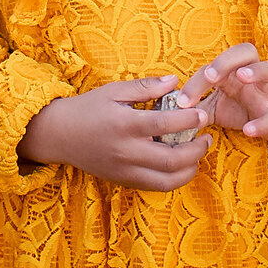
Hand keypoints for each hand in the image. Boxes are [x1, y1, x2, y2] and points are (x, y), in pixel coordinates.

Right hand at [18, 75, 212, 190]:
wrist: (60, 134)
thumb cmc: (88, 108)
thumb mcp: (114, 90)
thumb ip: (145, 87)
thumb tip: (174, 80)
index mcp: (124, 125)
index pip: (164, 125)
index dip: (188, 120)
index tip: (202, 113)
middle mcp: (126, 151)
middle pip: (170, 160)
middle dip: (195, 150)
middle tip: (207, 138)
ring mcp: (125, 170)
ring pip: (166, 180)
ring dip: (189, 170)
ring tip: (198, 154)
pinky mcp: (123, 181)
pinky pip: (155, 186)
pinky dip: (174, 179)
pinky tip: (181, 165)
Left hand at [175, 43, 267, 143]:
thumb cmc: (240, 106)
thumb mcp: (215, 105)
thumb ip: (197, 104)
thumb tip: (170, 110)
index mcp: (234, 70)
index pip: (214, 66)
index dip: (197, 81)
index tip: (183, 101)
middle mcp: (254, 74)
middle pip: (245, 52)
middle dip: (226, 61)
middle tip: (210, 76)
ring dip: (257, 71)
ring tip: (242, 77)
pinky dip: (263, 122)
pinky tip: (249, 129)